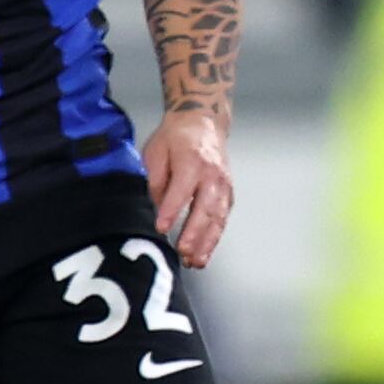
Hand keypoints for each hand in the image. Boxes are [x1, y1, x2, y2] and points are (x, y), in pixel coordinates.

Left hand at [143, 107, 235, 267]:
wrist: (203, 122)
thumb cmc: (175, 138)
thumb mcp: (156, 151)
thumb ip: (156, 181)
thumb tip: (157, 208)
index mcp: (192, 161)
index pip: (182, 191)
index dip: (171, 211)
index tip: (161, 228)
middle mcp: (212, 175)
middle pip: (205, 208)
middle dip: (194, 233)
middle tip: (183, 252)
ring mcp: (223, 185)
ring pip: (218, 218)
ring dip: (207, 242)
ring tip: (196, 261)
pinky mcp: (227, 193)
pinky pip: (222, 219)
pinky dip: (214, 238)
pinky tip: (204, 252)